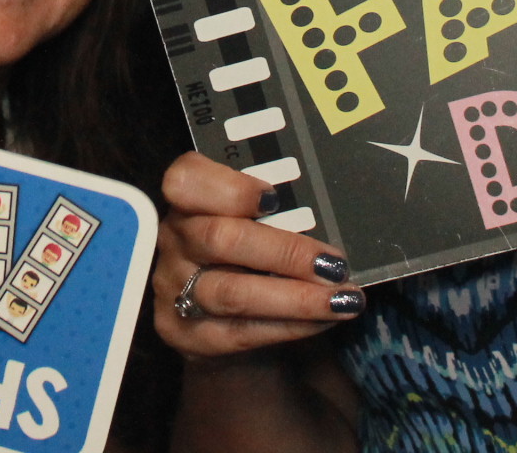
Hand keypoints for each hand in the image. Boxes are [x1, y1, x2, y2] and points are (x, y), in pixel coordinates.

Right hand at [152, 152, 364, 357]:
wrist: (219, 321)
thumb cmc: (247, 257)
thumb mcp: (252, 224)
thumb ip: (278, 215)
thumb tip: (334, 215)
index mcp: (187, 202)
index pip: (186, 181)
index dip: (229, 188)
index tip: (274, 198)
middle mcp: (173, 242)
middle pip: (220, 239)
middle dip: (285, 252)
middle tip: (335, 264)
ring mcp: (173, 290)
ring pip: (232, 293)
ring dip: (296, 298)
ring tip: (343, 299)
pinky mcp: (185, 334)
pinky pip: (241, 332)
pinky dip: (290, 326)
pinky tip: (325, 320)